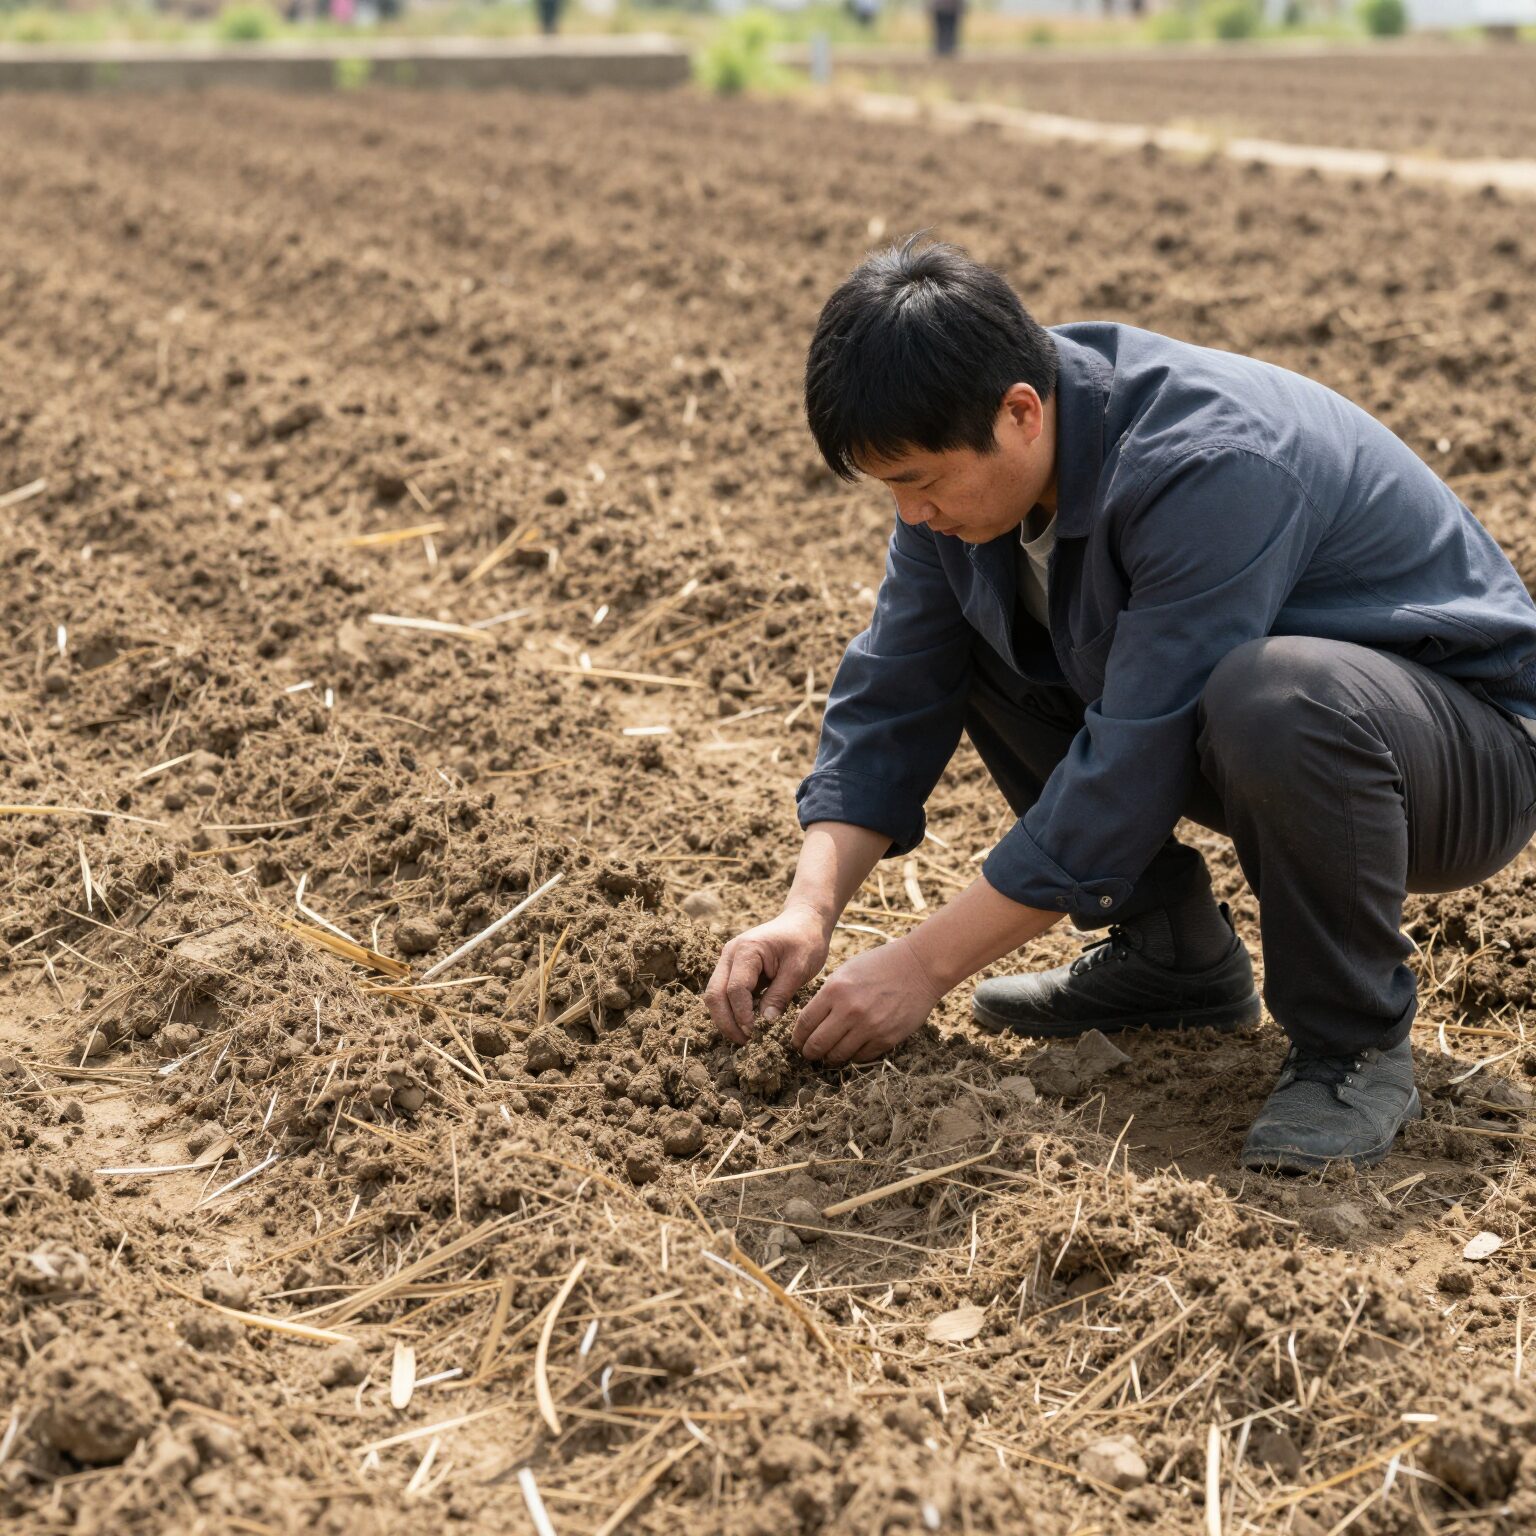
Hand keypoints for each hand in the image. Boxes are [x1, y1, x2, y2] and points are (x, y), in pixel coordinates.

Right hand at [705, 902, 831, 1045]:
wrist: (804, 921)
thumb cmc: (805, 941)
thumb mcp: (798, 968)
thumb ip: (780, 995)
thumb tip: (765, 1022)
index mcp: (746, 950)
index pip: (735, 989)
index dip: (742, 1014)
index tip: (755, 1033)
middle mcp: (730, 954)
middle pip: (714, 994)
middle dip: (726, 1021)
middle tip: (744, 1042)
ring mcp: (728, 961)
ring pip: (714, 995)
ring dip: (726, 1018)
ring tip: (745, 1037)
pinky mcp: (732, 969)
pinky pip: (724, 993)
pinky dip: (731, 1010)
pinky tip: (746, 1024)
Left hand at [791, 937, 943, 1066]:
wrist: (919, 967)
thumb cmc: (879, 965)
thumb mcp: (846, 971)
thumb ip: (827, 995)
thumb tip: (810, 1021)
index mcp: (835, 990)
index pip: (805, 1023)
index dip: (797, 1037)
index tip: (797, 1042)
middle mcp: (850, 1010)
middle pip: (817, 1044)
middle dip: (809, 1052)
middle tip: (809, 1053)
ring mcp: (869, 1026)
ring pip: (838, 1055)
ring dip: (830, 1058)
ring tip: (829, 1055)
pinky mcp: (887, 1038)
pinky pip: (861, 1057)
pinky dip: (853, 1056)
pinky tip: (851, 1049)